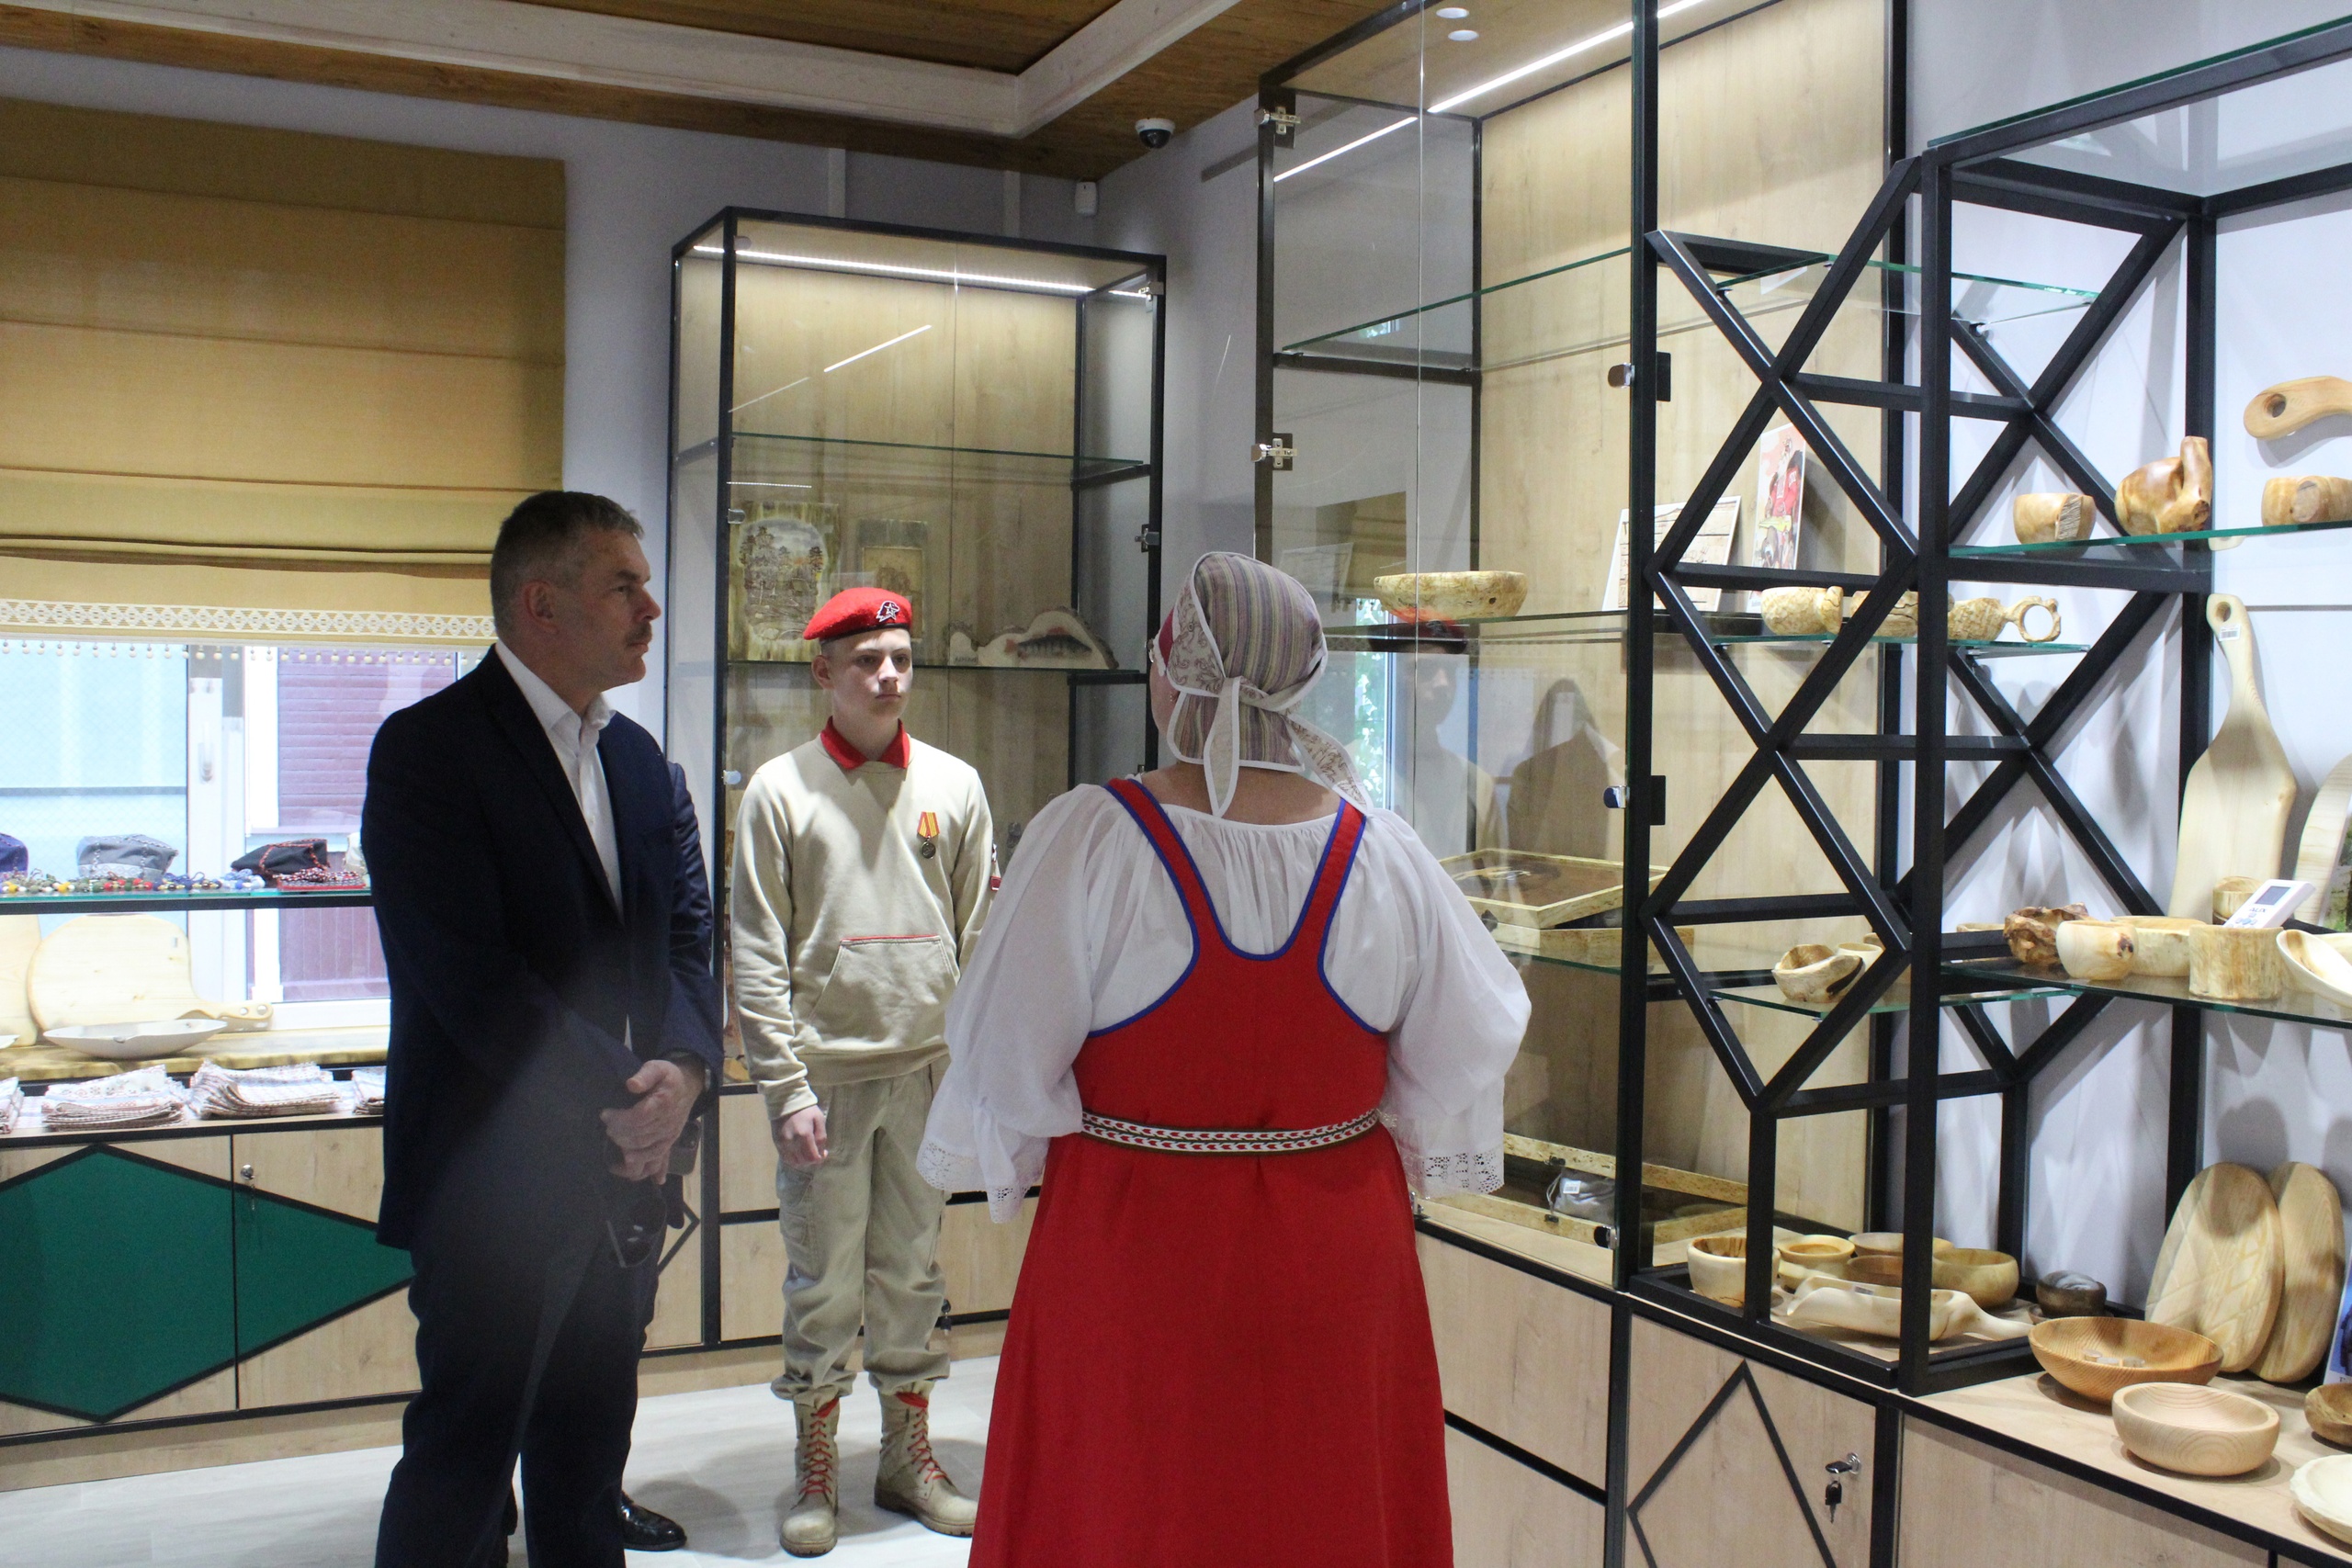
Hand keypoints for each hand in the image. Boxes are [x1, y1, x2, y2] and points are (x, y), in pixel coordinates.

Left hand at [602, 1058, 703, 1180]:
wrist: (687, 1086)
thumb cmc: (667, 1076)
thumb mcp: (657, 1067)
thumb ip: (645, 1074)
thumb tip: (631, 1084)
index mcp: (663, 1103)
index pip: (639, 1117)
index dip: (620, 1119)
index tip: (605, 1114)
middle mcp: (668, 1123)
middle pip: (641, 1137)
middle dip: (620, 1136)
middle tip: (607, 1129)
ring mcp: (669, 1136)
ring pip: (649, 1153)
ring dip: (631, 1157)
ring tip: (616, 1157)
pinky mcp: (669, 1142)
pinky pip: (664, 1160)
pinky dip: (658, 1171)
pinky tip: (654, 1180)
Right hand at [772, 1104, 828, 1168]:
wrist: (786, 1100)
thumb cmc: (806, 1109)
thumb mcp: (819, 1119)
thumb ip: (821, 1137)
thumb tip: (821, 1152)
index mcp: (804, 1135)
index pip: (812, 1157)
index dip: (820, 1158)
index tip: (824, 1152)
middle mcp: (791, 1142)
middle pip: (803, 1162)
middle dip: (812, 1160)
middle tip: (816, 1152)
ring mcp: (782, 1143)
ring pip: (793, 1162)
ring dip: (802, 1161)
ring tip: (807, 1153)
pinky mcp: (776, 1142)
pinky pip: (785, 1157)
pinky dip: (793, 1158)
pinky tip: (798, 1152)